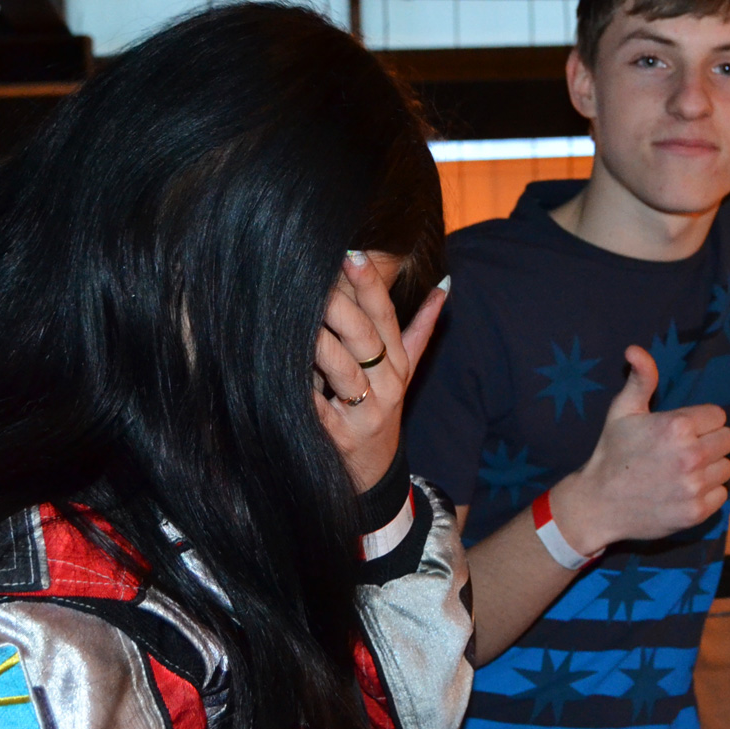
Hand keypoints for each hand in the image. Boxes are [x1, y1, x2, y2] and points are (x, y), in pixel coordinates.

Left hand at [315, 252, 447, 490]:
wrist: (375, 474)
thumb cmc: (380, 411)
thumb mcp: (404, 372)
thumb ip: (420, 329)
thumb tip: (444, 286)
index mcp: (399, 364)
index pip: (386, 317)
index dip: (371, 285)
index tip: (353, 254)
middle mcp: (388, 386)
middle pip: (366, 337)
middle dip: (341, 304)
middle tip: (317, 275)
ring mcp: (367, 413)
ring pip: (345, 369)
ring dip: (322, 341)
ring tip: (301, 314)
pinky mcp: (342, 438)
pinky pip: (319, 409)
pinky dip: (304, 389)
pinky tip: (285, 367)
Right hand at [547, 346, 729, 556]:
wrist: (599, 503)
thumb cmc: (612, 452)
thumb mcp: (622, 411)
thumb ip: (641, 379)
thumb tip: (636, 349)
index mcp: (677, 426)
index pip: (718, 415)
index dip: (700, 421)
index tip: (681, 430)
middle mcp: (690, 456)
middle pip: (728, 440)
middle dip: (709, 441)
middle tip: (684, 449)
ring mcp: (695, 486)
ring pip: (726, 468)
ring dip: (710, 467)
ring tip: (683, 470)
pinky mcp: (697, 512)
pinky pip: (722, 494)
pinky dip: (707, 492)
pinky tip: (684, 489)